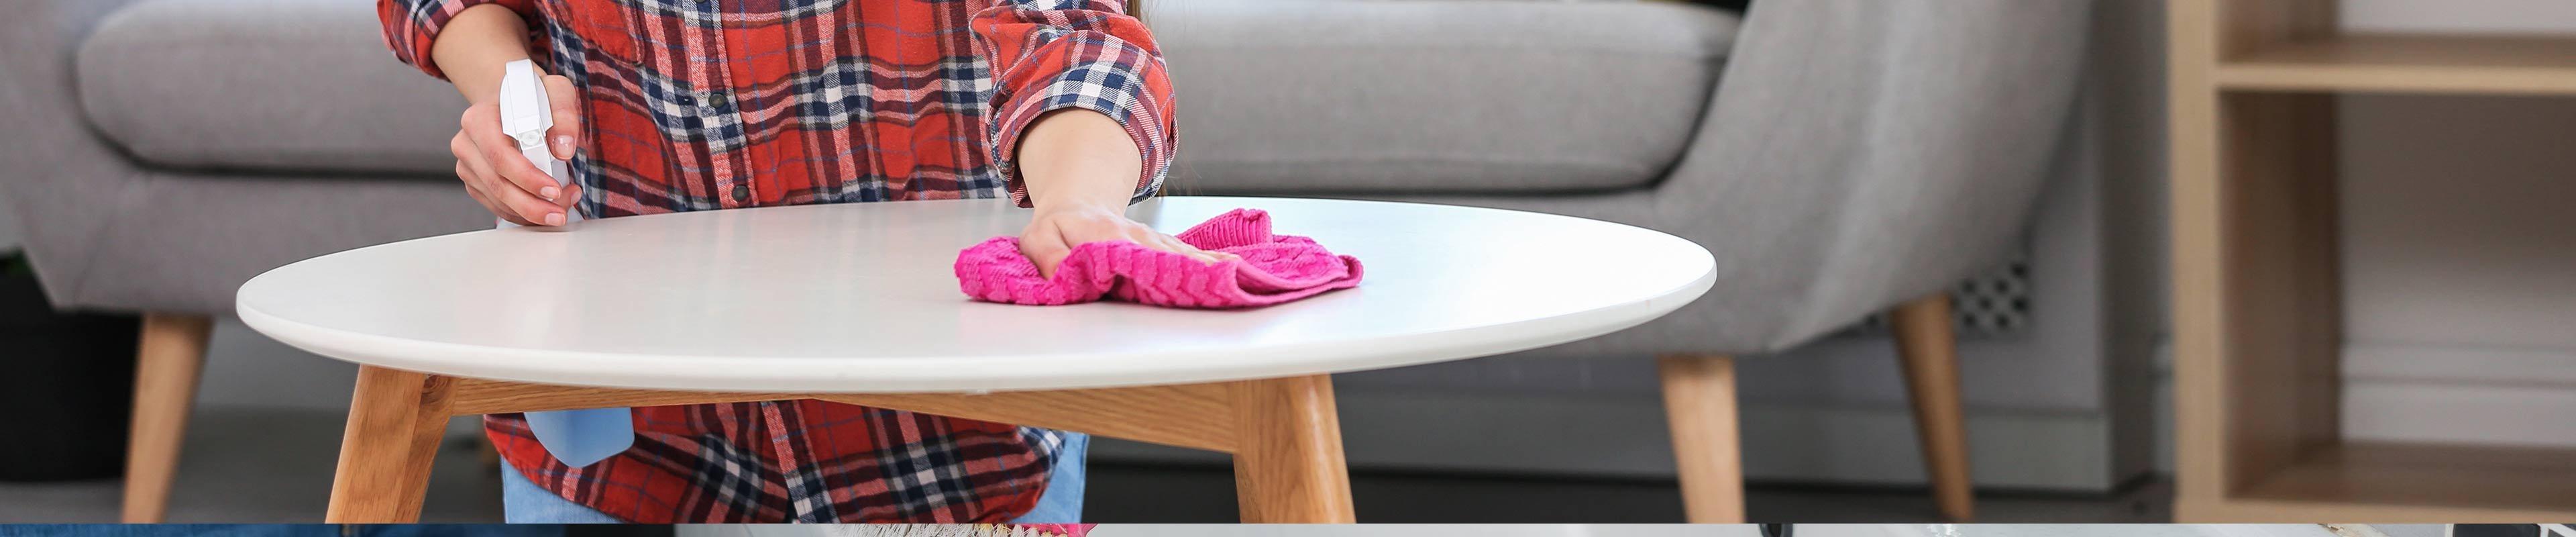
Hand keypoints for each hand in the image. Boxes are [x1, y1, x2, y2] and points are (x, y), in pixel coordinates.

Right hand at [451, 69, 581, 225]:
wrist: (514, 101)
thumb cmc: (532, 96)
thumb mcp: (555, 91)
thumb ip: (563, 115)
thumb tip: (564, 148)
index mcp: (478, 119)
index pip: (500, 155)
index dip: (528, 177)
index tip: (555, 189)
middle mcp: (466, 143)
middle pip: (497, 184)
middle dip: (532, 205)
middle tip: (561, 213)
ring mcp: (468, 165)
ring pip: (498, 200)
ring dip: (532, 211)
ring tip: (563, 205)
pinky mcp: (475, 182)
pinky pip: (498, 206)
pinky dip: (524, 213)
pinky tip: (547, 206)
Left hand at [1018, 204, 1235, 277]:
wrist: (1075, 203)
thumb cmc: (1057, 227)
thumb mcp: (1037, 239)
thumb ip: (1049, 257)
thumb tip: (1067, 275)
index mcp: (1108, 236)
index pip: (1137, 256)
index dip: (1160, 269)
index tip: (1185, 282)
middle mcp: (1137, 236)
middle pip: (1171, 256)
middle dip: (1199, 272)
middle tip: (1229, 286)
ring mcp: (1153, 239)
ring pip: (1186, 255)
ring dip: (1212, 268)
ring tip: (1240, 280)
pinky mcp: (1162, 244)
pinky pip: (1189, 253)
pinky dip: (1212, 262)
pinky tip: (1235, 268)